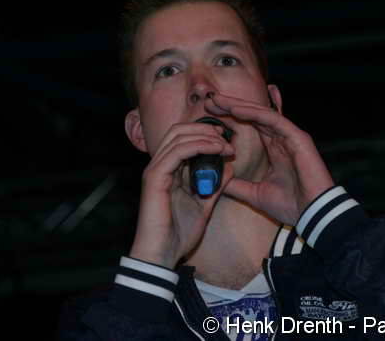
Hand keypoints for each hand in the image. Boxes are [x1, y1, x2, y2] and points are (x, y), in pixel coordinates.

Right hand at [129, 122, 234, 268]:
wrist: (161, 255)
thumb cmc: (178, 234)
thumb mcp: (204, 206)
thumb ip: (215, 187)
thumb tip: (229, 169)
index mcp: (168, 170)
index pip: (182, 138)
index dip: (203, 133)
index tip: (225, 140)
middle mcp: (159, 166)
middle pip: (178, 131)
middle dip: (204, 129)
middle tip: (225, 137)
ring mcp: (155, 170)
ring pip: (177, 136)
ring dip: (205, 137)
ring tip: (224, 145)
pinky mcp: (155, 178)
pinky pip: (177, 152)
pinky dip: (197, 146)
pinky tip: (215, 150)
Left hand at [205, 92, 333, 225]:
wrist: (312, 215)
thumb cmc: (291, 206)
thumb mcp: (255, 194)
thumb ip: (237, 185)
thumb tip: (218, 180)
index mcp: (274, 149)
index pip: (250, 126)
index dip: (231, 117)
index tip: (210, 112)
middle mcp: (281, 139)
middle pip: (253, 115)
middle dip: (231, 106)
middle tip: (209, 100)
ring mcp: (290, 136)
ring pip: (261, 113)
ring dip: (239, 105)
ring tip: (218, 100)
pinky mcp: (297, 137)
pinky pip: (273, 119)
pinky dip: (254, 112)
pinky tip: (236, 109)